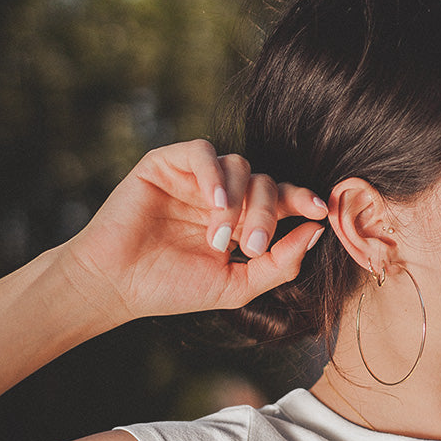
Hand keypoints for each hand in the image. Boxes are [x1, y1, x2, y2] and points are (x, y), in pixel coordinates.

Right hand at [59, 140, 328, 327]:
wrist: (118, 284)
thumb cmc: (175, 288)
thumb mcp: (238, 285)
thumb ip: (280, 263)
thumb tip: (317, 232)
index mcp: (242, 221)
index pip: (282, 199)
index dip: (303, 200)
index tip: (322, 212)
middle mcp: (222, 195)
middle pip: (265, 182)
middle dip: (267, 213)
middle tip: (253, 245)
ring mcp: (195, 178)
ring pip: (239, 165)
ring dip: (239, 201)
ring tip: (221, 237)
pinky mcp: (166, 163)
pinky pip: (204, 151)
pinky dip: (215, 175)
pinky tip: (213, 204)